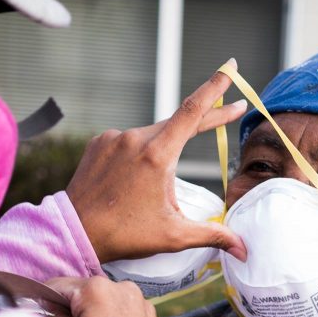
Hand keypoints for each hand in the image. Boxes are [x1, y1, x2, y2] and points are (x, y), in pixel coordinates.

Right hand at [47, 276, 165, 316]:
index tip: (40, 315)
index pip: (58, 286)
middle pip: (83, 293)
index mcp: (97, 288)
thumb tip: (46, 309)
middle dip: (73, 310)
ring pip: (104, 301)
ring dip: (94, 314)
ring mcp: (139, 300)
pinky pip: (123, 311)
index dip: (44, 300)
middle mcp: (121, 287)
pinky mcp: (150, 315)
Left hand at [66, 60, 247, 263]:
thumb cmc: (124, 233)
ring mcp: (114, 137)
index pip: (193, 111)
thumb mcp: (174, 236)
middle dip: (205, 119)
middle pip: (179, 122)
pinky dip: (139, 153)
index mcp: (158, 155)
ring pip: (152, 135)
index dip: (215, 87)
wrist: (73, 231)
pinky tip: (134, 178)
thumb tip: (243, 249)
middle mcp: (135, 138)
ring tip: (155, 186)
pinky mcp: (99, 142)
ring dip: (165, 149)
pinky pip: (129, 140)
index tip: (230, 67)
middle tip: (231, 110)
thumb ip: (213, 235)